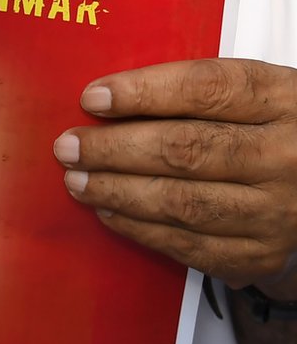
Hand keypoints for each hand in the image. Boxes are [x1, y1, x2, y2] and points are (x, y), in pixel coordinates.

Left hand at [52, 58, 296, 297]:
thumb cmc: (274, 126)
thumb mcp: (254, 92)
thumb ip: (194, 91)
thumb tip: (108, 101)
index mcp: (280, 98)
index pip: (205, 89)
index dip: (142, 92)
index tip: (92, 98)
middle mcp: (284, 156)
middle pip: (186, 150)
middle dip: (114, 149)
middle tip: (68, 147)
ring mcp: (277, 212)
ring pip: (183, 203)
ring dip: (119, 192)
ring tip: (78, 181)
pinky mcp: (263, 254)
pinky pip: (192, 247)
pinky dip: (143, 230)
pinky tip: (110, 213)